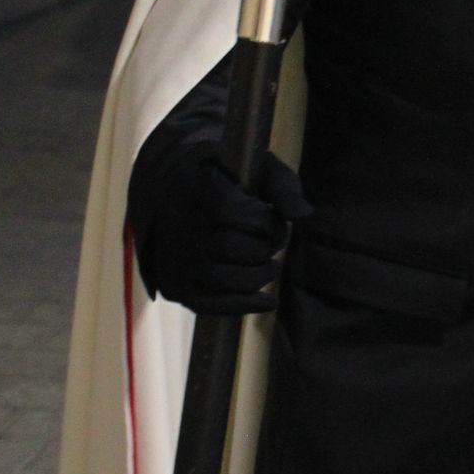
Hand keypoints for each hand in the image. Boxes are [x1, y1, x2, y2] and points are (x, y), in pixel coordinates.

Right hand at [134, 142, 309, 316]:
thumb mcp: (257, 167)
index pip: (229, 212)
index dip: (263, 222)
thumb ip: (281, 186)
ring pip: (221, 278)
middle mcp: (176, 225)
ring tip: (272, 267)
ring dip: (258, 276)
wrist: (175, 192)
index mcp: (192, 186)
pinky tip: (269, 302)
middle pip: (228, 247)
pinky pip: (207, 304)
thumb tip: (302, 215)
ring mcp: (172, 258)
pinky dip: (242, 306)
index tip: (274, 220)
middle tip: (274, 244)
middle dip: (263, 248)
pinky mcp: (174, 285)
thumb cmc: (227, 177)